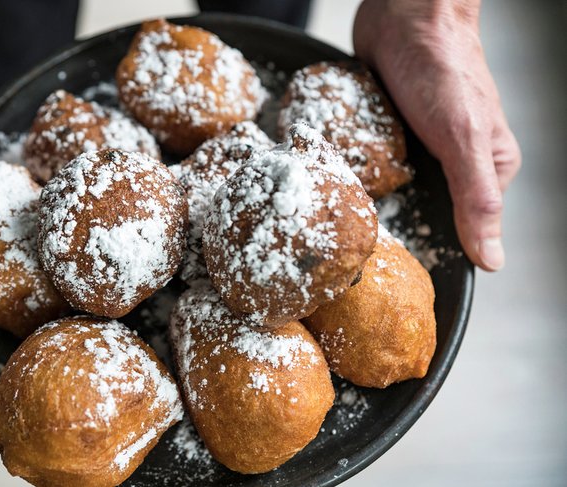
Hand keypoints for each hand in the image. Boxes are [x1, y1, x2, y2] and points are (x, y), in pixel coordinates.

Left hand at [353, 0, 519, 270]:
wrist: (403, 15)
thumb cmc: (441, 69)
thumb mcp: (464, 140)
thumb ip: (478, 201)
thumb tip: (492, 261)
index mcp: (486, 171)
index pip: (461, 230)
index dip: (430, 250)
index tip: (399, 269)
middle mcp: (453, 162)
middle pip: (423, 210)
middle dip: (393, 222)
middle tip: (359, 239)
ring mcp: (418, 147)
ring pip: (392, 190)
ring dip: (370, 200)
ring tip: (343, 216)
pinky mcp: (388, 132)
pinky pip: (370, 164)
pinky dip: (355, 171)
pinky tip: (338, 183)